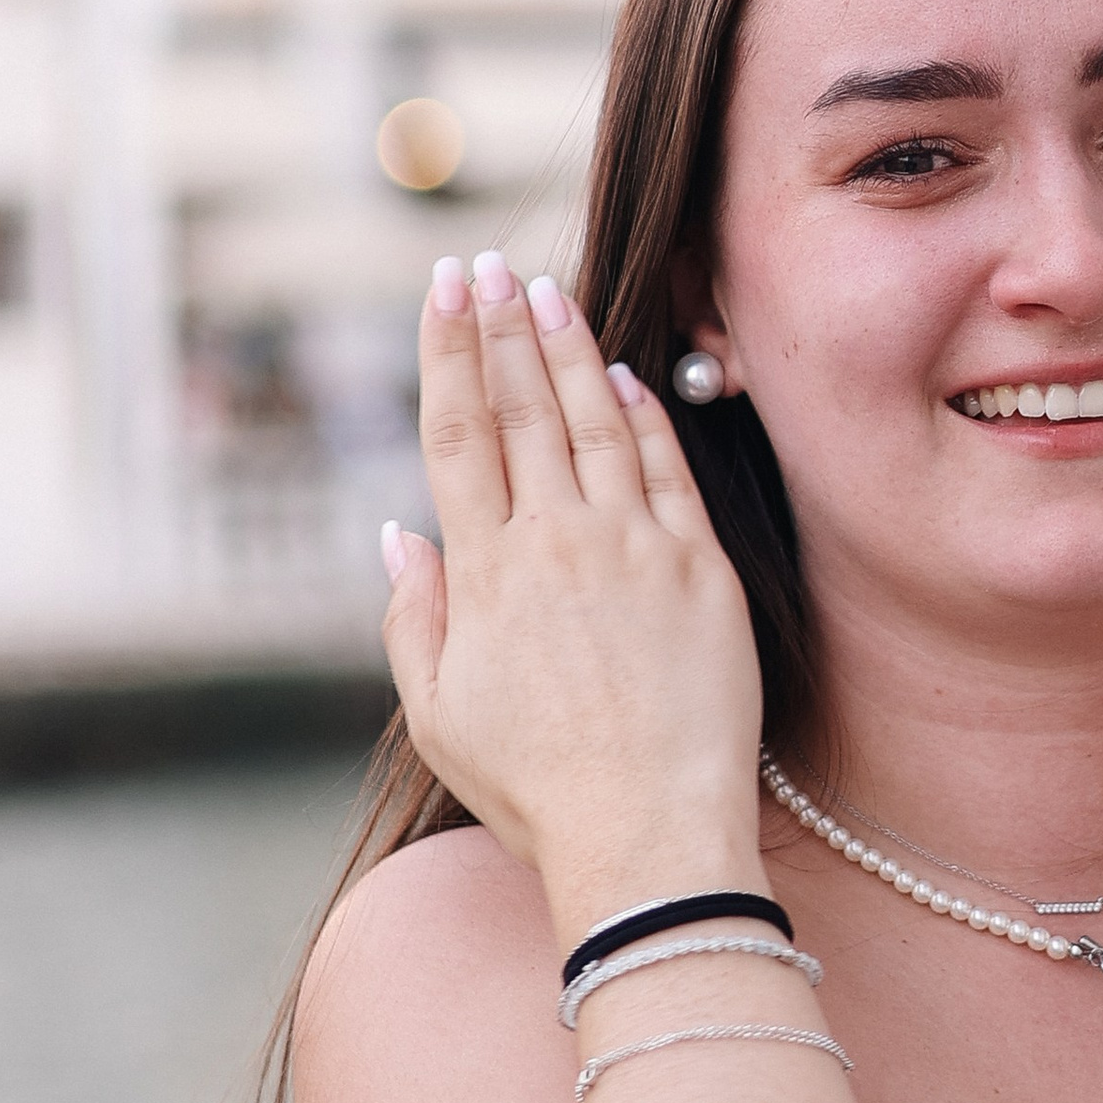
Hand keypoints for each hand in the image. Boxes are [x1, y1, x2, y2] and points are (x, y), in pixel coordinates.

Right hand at [382, 254, 766, 935]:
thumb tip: (399, 532)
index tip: (444, 291)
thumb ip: (415, 615)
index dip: (448, 351)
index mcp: (484, 573)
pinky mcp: (703, 573)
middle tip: (487, 263)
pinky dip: (646, 417)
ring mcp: (636, 550)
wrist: (650, 839)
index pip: (458, 431)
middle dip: (501, 326)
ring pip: (595, 423)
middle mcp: (556, 543)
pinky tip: (628, 377)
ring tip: (548, 291)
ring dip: (569, 350)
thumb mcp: (441, 714)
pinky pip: (669, 473)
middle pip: (521, 408)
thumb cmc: (539, 793)